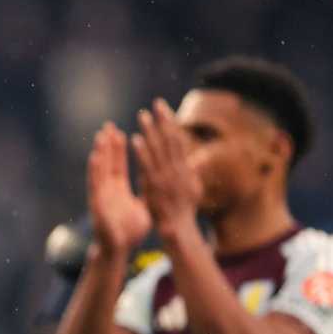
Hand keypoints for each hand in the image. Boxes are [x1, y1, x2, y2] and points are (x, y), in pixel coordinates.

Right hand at [87, 121, 151, 254]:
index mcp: (118, 190)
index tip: (120, 132)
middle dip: (108, 144)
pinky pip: (95, 183)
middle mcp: (107, 189)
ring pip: (99, 169)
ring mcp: (101, 195)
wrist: (119, 250)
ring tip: (100, 135)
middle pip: (107, 162)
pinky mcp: (97, 203)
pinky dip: (95, 169)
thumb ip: (148, 194)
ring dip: (100, 152)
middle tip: (107, 125)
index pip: (118, 164)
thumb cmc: (129, 232)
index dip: (119, 149)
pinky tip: (95, 155)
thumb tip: (159, 185)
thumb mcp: (143, 208)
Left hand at [132, 98, 203, 236]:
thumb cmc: (185, 211)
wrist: (180, 230)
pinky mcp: (155, 186)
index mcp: (186, 168)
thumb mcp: (193, 189)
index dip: (170, 123)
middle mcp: (178, 169)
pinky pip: (147, 166)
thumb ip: (193, 172)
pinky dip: (142, 152)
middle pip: (171, 139)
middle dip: (163, 121)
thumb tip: (198, 158)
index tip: (163, 108)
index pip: (178, 140)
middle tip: (156, 103)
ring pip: (158, 149)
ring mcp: (166, 177)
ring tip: (142, 115)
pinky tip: (134, 139)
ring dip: (151, 131)